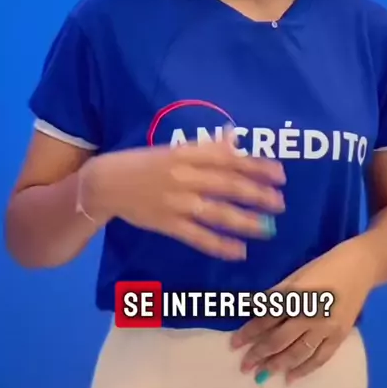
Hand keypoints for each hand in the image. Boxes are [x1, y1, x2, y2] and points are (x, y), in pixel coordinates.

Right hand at [83, 129, 285, 259]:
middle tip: (280, 203)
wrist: (106, 183)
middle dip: (258, 195)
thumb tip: (236, 136)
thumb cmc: (144, 163)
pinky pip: (198, 237)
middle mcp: (185, 176)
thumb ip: (207, 146)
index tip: (280, 174)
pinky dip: (219, 245)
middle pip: (228, 186)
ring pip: (217, 213)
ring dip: (245, 221)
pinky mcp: (168, 224)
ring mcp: (177, 202)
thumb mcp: (174, 148)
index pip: (229, 159)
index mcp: (187, 154)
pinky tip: (240, 251)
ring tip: (268, 228)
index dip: (257, 166)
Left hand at [231, 237, 375, 381]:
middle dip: (258, 354)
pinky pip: (320, 358)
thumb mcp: (296, 275)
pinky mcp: (340, 336)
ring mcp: (326, 328)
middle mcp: (308, 314)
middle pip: (278, 340)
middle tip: (245, 367)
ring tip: (262, 375)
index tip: (234, 344)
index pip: (265, 319)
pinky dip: (304, 369)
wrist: (360, 267)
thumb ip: (277, 296)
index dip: (248, 333)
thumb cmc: (324, 267)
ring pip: (297, 352)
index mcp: (295, 295)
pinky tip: (290, 377)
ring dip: (277, 365)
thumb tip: (255, 311)